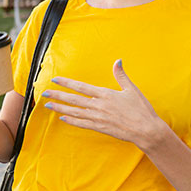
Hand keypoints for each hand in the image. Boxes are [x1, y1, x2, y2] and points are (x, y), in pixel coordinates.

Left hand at [42, 59, 166, 149]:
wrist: (146, 129)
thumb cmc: (141, 109)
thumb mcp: (132, 89)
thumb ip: (121, 75)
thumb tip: (118, 61)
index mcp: (105, 94)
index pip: (81, 86)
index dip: (67, 83)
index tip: (55, 79)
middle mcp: (98, 105)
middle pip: (73, 99)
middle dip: (57, 95)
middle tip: (44, 93)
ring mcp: (98, 117)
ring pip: (74, 112)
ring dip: (60, 109)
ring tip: (48, 106)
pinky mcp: (100, 128)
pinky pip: (82, 123)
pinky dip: (71, 121)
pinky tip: (62, 119)